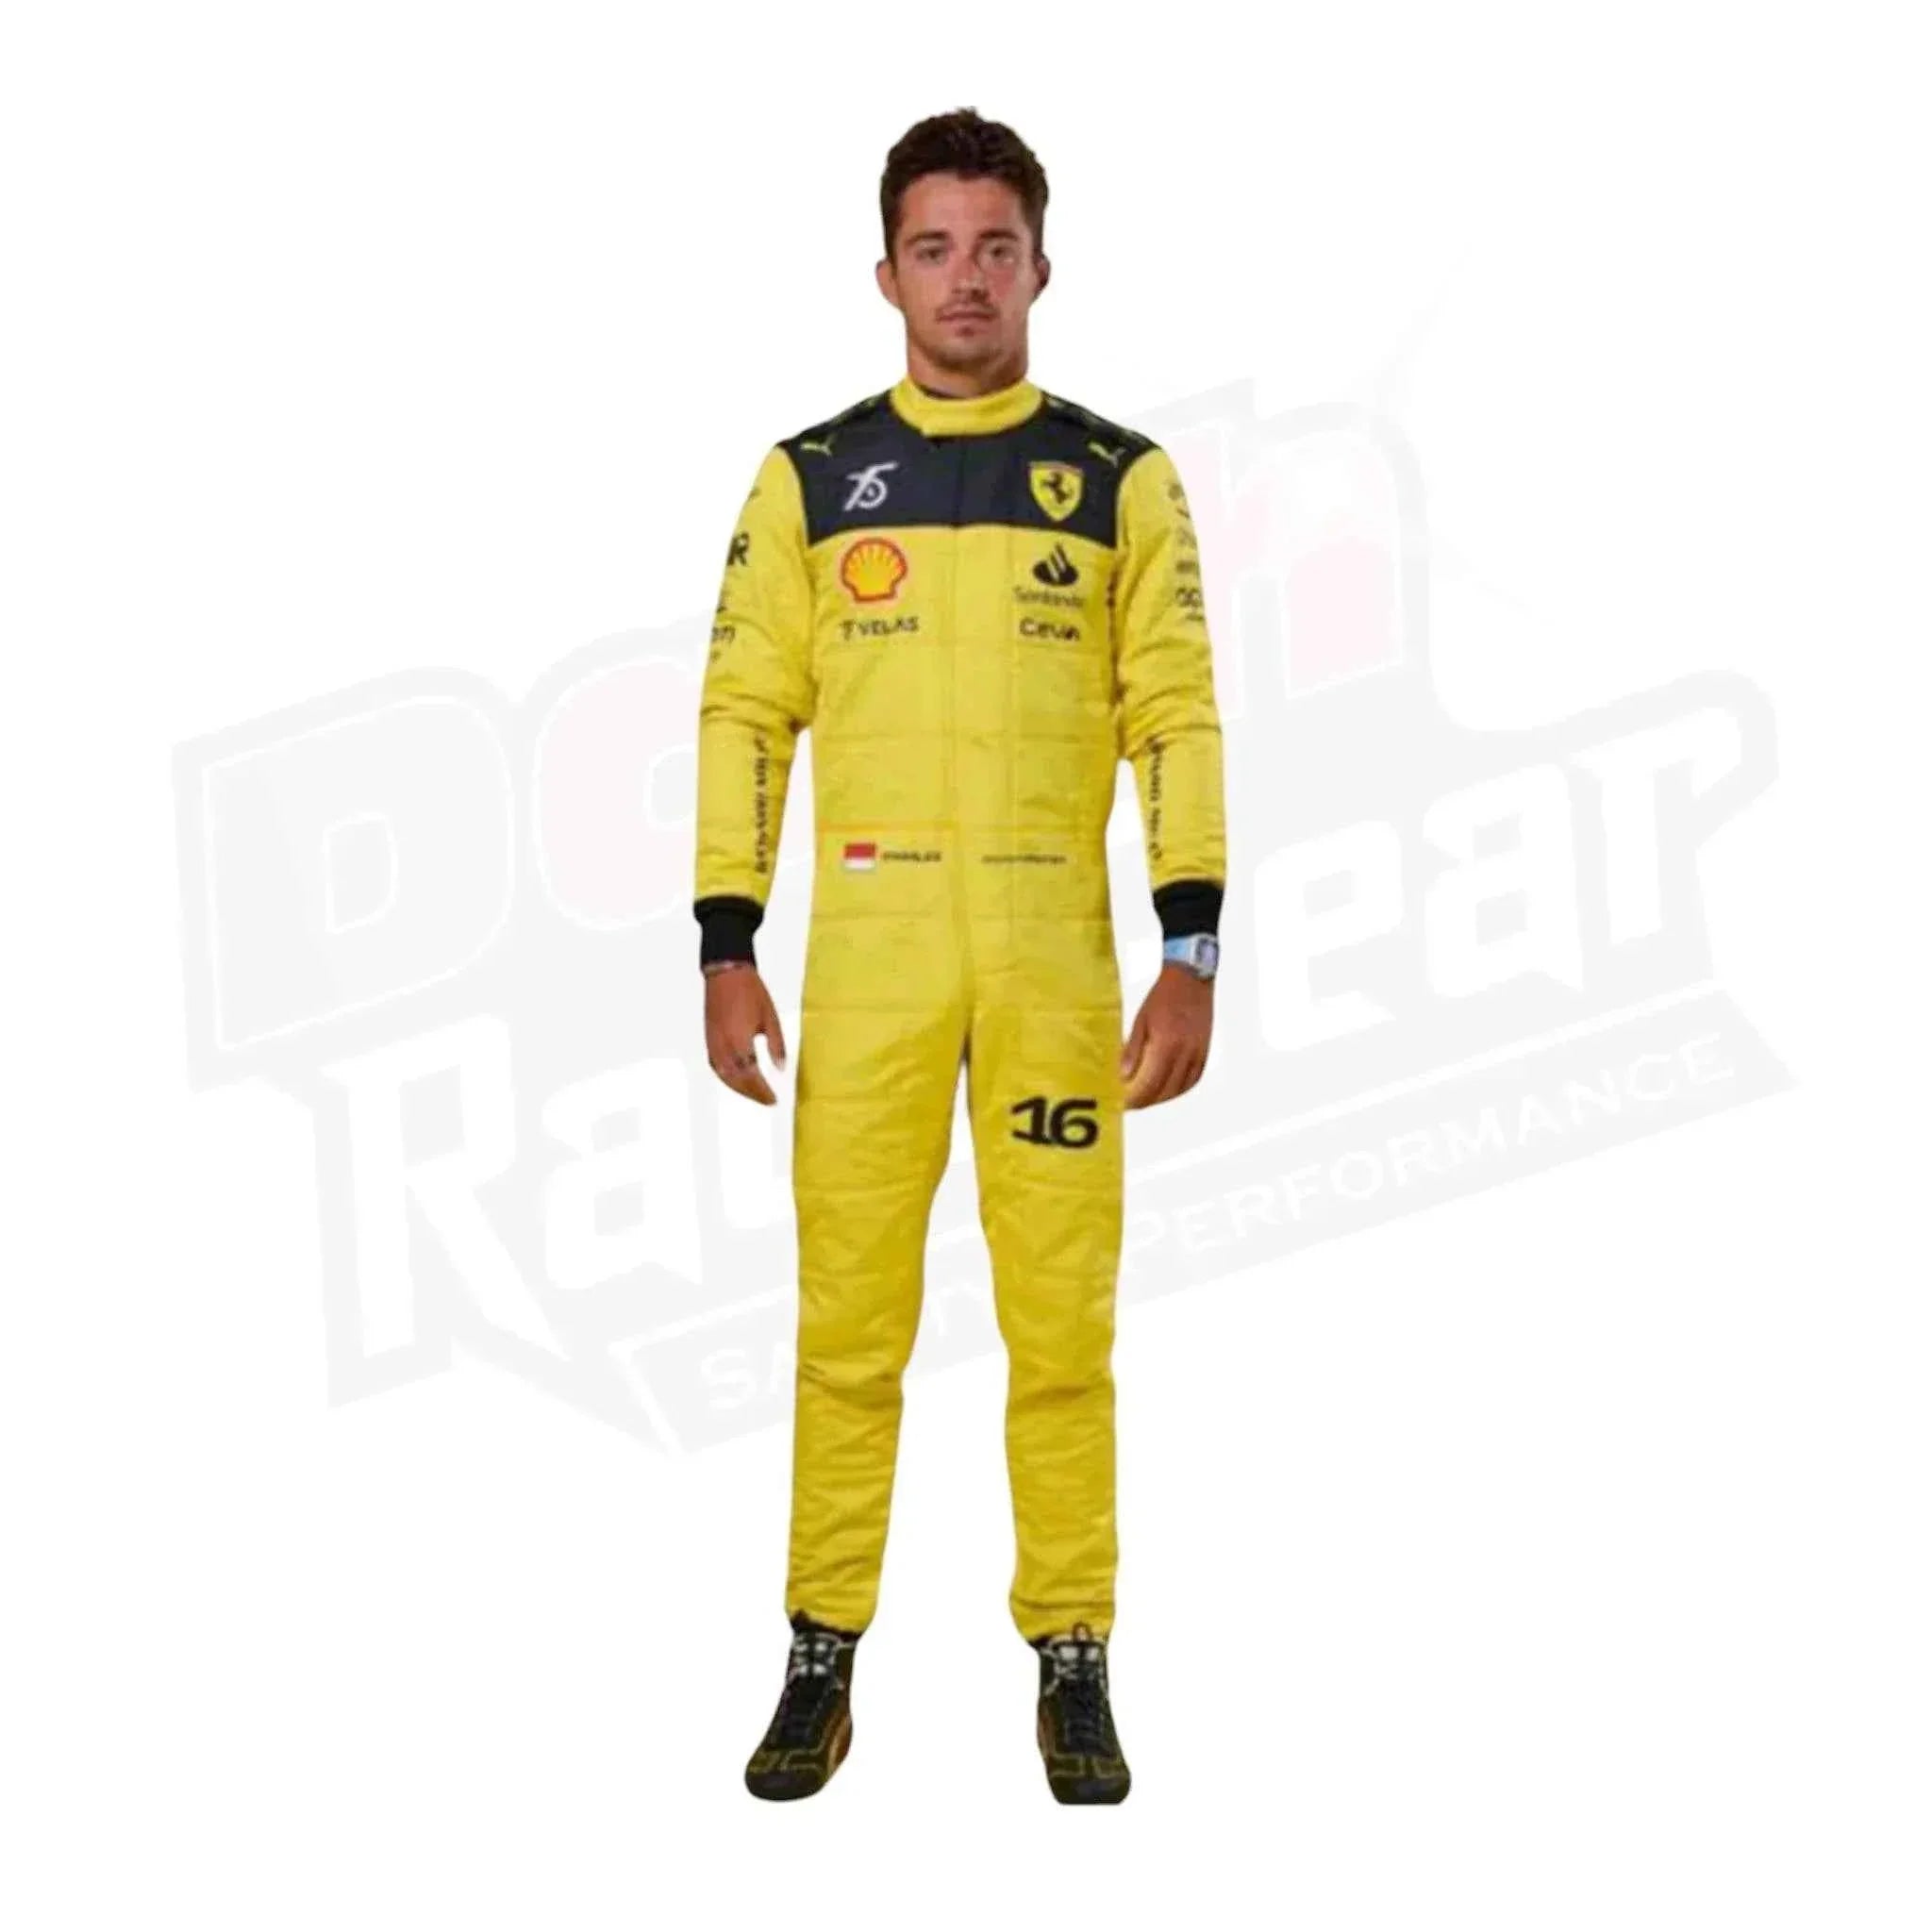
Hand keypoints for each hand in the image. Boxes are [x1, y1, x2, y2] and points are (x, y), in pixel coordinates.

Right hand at [704, 964, 787, 1104]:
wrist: (726, 972)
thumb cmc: (752, 991)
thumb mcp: (771, 1017)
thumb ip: (776, 1045)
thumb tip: (781, 1069)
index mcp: (740, 1042)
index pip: (751, 1075)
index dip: (763, 1090)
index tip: (775, 1099)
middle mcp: (723, 1048)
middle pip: (737, 1080)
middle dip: (752, 1093)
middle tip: (768, 1101)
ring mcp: (713, 1044)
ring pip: (724, 1076)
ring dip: (739, 1089)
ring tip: (755, 1095)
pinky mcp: (708, 1040)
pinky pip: (716, 1067)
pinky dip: (727, 1079)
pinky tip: (737, 1080)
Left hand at [1120, 964, 1214, 1109]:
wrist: (1192, 979)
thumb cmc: (1164, 996)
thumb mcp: (1141, 1020)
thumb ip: (1133, 1050)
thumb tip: (1123, 1075)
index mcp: (1167, 1044)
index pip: (1150, 1083)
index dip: (1136, 1098)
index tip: (1123, 1103)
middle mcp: (1185, 1053)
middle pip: (1165, 1090)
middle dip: (1146, 1101)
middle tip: (1130, 1104)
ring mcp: (1198, 1053)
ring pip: (1180, 1088)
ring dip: (1162, 1098)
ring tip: (1146, 1099)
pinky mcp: (1205, 1051)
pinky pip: (1193, 1079)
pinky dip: (1179, 1089)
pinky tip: (1167, 1089)